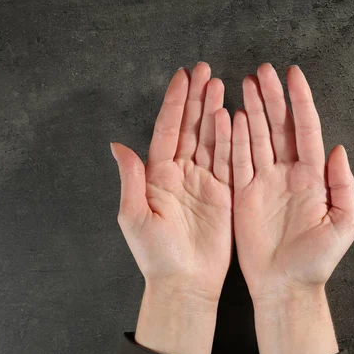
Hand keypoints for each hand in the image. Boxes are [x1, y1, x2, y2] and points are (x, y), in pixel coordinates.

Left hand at [111, 62, 232, 353]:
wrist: (184, 282)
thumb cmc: (156, 254)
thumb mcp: (135, 216)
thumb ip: (131, 179)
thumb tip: (118, 145)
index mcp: (158, 175)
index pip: (168, 130)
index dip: (175, 103)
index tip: (183, 77)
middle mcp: (182, 173)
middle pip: (191, 128)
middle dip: (197, 99)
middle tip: (206, 71)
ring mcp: (205, 182)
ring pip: (212, 140)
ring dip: (215, 113)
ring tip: (221, 87)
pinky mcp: (225, 194)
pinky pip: (230, 161)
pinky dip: (233, 140)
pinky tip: (235, 118)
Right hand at [232, 63, 353, 353]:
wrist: (286, 286)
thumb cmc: (317, 260)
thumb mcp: (343, 223)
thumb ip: (344, 186)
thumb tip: (339, 149)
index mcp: (313, 177)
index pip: (307, 129)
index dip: (301, 101)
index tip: (293, 74)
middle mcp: (288, 173)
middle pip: (279, 127)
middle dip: (272, 98)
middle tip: (262, 71)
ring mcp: (264, 182)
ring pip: (256, 137)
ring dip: (251, 110)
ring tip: (245, 83)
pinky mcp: (244, 194)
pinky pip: (237, 160)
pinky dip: (233, 138)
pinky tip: (230, 116)